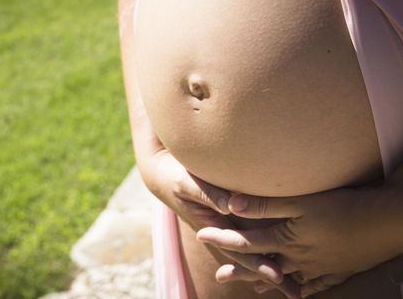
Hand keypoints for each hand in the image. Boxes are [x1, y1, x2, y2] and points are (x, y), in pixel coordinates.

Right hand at [136, 130, 301, 296]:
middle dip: (271, 274)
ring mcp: (229, 225)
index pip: (239, 249)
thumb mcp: (189, 184)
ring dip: (274, 264)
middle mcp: (224, 230)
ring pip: (254, 248)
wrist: (166, 177)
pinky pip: (253, 234)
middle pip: (250, 256)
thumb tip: (230, 206)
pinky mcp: (234, 216)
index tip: (277, 276)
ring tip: (298, 286)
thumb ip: (210, 194)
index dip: (258, 263)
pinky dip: (269, 247)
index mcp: (214, 227)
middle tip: (296, 293)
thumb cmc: (178, 179)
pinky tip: (288, 257)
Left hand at [196, 169, 402, 297]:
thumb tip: (231, 204)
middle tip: (221, 276)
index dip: (222, 237)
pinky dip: (300, 288)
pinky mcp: (336, 272)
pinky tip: (296, 293)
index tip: (202, 234)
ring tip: (253, 286)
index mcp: (286, 241)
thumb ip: (265, 204)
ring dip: (266, 280)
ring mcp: (317, 269)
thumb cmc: (342, 208)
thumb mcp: (301, 202)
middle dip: (240, 268)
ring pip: (285, 278)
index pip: (246, 241)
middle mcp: (297, 259)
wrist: (385, 225)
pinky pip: (312, 285)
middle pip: (262, 265)